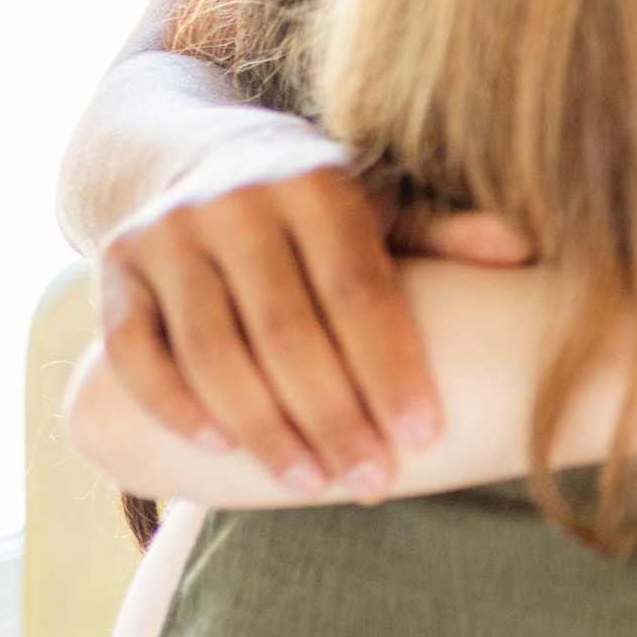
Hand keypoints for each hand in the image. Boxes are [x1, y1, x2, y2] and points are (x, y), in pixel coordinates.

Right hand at [97, 115, 529, 499]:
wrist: (192, 151)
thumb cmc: (314, 199)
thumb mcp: (379, 200)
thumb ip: (442, 231)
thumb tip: (523, 250)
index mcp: (317, 183)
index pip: (359, 290)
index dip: (390, 368)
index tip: (423, 438)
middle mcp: (236, 201)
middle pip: (288, 330)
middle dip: (333, 416)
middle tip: (373, 483)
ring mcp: (165, 234)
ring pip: (212, 350)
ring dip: (262, 428)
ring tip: (312, 485)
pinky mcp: (112, 267)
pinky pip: (133, 351)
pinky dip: (173, 405)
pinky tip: (220, 451)